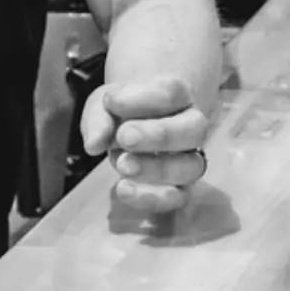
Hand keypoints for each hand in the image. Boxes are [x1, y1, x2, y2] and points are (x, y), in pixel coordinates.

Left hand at [80, 75, 209, 213]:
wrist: (129, 130)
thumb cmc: (122, 112)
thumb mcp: (104, 106)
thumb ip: (99, 119)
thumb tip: (94, 145)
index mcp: (178, 96)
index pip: (172, 92)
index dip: (142, 98)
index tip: (111, 101)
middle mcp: (191, 127)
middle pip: (195, 129)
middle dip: (160, 134)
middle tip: (125, 136)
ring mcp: (190, 160)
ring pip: (191, 167)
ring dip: (156, 168)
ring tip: (122, 165)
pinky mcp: (180, 189)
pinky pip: (177, 198)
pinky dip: (151, 198)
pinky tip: (123, 189)